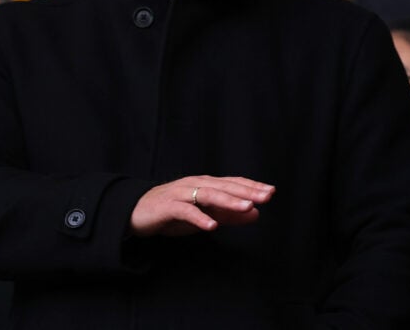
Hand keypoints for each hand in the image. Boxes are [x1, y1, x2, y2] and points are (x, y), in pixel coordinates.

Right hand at [129, 175, 274, 236]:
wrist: (138, 212)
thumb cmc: (174, 212)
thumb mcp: (205, 214)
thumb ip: (230, 214)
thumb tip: (255, 214)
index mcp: (206, 184)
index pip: (233, 183)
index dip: (252, 186)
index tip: (271, 192)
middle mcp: (196, 185)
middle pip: (225, 186)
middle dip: (247, 191)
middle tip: (266, 196)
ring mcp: (182, 194)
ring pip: (208, 195)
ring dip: (228, 201)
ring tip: (246, 207)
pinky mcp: (168, 207)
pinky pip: (186, 212)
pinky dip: (199, 218)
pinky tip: (212, 226)